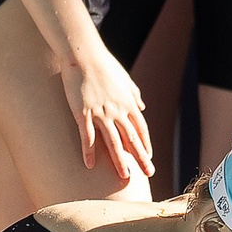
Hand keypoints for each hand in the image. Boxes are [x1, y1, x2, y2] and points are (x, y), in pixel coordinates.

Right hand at [60, 42, 152, 181]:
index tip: (149, 157)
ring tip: (125, 176)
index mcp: (128, 103)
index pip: (141, 128)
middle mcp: (118, 110)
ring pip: (113, 142)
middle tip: (149, 173)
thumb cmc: (104, 64)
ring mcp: (101, 112)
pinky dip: (89, 151)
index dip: (145, 144)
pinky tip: (90, 165)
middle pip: (131, 139)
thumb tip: (142, 106)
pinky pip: (86, 136)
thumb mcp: (125, 79)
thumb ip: (134, 94)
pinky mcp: (83, 112)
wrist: (84, 54)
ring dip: (119, 161)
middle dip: (141, 158)